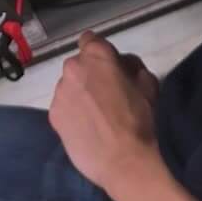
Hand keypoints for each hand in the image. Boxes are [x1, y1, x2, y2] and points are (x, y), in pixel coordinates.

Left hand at [49, 33, 164, 193]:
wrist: (122, 161)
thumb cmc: (139, 119)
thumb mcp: (148, 85)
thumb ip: (133, 66)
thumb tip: (123, 65)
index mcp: (96, 55)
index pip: (90, 39)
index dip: (100, 53)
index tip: (108, 67)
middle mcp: (72, 68)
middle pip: (79, 65)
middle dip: (90, 74)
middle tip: (106, 95)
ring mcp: (59, 92)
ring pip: (69, 86)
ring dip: (79, 94)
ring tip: (96, 117)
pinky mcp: (53, 115)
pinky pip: (63, 107)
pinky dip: (72, 113)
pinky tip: (87, 128)